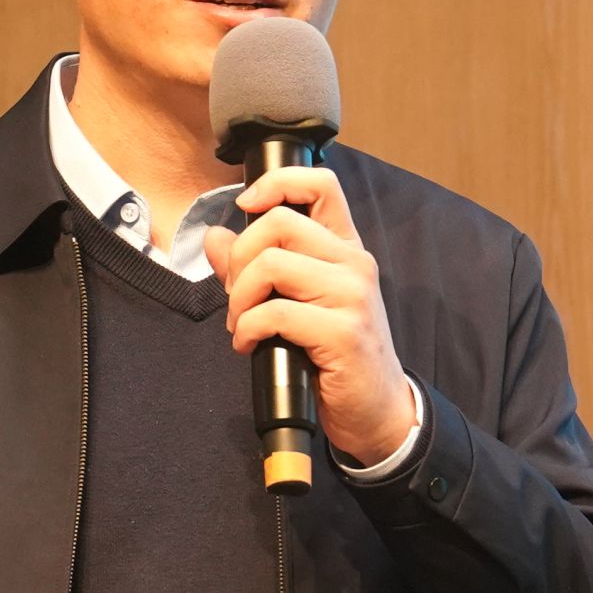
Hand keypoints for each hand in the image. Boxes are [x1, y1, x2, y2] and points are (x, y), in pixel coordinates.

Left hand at [214, 163, 420, 465]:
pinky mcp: (343, 332)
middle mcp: (354, 263)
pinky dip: (247, 330)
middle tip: (238, 297)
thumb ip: (254, 267)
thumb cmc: (334, 355)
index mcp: (344, 248)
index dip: (276, 183)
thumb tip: (215, 236)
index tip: (247, 205)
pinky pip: (274, 313)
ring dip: (240, 299)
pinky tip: (250, 346)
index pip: (320, 184)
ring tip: (242, 325)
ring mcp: (352, 295)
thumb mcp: (296, 302)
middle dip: (240, 259)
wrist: (376, 409)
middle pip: (279, 223)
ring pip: (271, 265)